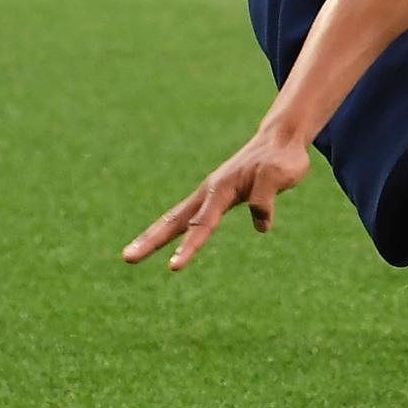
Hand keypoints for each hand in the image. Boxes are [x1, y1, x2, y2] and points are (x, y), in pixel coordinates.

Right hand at [124, 132, 310, 271]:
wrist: (281, 139)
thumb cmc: (281, 158)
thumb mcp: (278, 175)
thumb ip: (265, 198)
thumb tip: (261, 226)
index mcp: (221, 189)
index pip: (203, 224)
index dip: (189, 246)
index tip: (173, 267)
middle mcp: (210, 192)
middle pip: (175, 221)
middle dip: (150, 240)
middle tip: (126, 258)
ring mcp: (211, 194)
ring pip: (178, 219)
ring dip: (156, 236)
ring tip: (132, 253)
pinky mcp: (219, 197)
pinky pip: (195, 218)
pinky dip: (178, 231)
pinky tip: (167, 241)